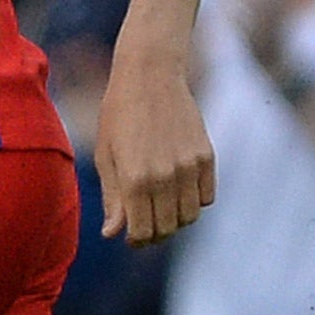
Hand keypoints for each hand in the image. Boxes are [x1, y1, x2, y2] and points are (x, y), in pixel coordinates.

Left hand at [94, 40, 215, 244]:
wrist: (150, 74)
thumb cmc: (119, 114)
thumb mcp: (107, 156)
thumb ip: (113, 198)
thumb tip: (113, 234)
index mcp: (135, 180)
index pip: (143, 233)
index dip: (137, 239)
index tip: (132, 233)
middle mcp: (165, 177)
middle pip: (167, 229)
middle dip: (155, 232)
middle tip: (145, 221)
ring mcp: (189, 167)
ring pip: (190, 217)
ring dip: (176, 218)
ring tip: (162, 205)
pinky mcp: (206, 156)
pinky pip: (207, 196)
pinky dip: (194, 200)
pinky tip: (179, 187)